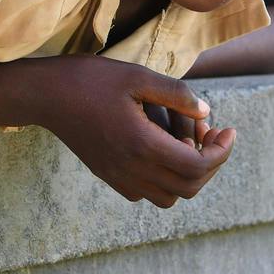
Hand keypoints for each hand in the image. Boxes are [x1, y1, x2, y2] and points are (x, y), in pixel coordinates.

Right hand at [38, 56, 235, 206]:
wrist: (45, 94)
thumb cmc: (90, 80)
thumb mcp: (138, 76)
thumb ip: (176, 95)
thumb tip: (207, 113)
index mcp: (142, 144)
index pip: (197, 166)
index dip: (221, 152)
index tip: (228, 130)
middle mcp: (131, 168)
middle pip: (188, 187)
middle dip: (211, 163)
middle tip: (211, 133)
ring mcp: (117, 176)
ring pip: (168, 197)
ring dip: (187, 174)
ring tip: (187, 142)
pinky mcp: (107, 175)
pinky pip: (144, 193)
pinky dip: (163, 178)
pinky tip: (161, 149)